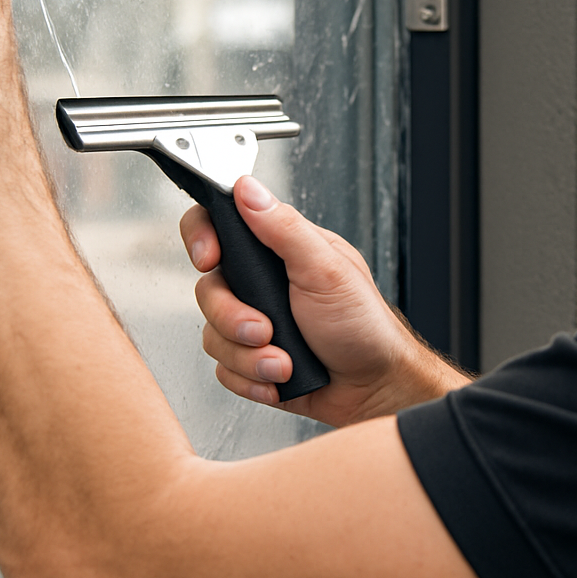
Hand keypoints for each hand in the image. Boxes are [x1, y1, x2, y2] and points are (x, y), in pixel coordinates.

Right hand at [180, 176, 470, 425]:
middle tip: (266, 330)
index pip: (220, 225)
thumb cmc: (364, 326)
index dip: (202, 238)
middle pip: (208, 290)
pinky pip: (224, 370)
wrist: (373, 388)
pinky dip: (251, 379)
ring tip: (284, 362)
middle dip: (233, 318)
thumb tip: (247, 189)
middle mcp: (261, 284)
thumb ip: (284, 228)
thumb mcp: (326, 269)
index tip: (209, 259)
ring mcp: (254, 323)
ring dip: (249, 357)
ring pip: (213, 336)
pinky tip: (279, 379)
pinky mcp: (251, 360)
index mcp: (279, 250)